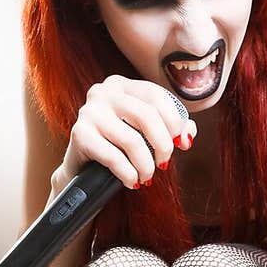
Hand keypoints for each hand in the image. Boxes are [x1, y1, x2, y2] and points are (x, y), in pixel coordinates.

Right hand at [49, 76, 196, 195]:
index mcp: (122, 85)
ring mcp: (89, 112)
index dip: (175, 122)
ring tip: (146, 176)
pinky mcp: (80, 134)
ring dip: (145, 165)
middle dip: (162, 145)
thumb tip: (187, 136)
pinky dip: (128, 174)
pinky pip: (113, 157)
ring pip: (132, 140)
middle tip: (163, 164)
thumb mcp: (144, 132)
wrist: (82, 167)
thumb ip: (171, 128)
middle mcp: (104, 92)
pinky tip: (131, 181)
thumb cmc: (118, 146)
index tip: (180, 144)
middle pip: (147, 116)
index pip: (157, 96)